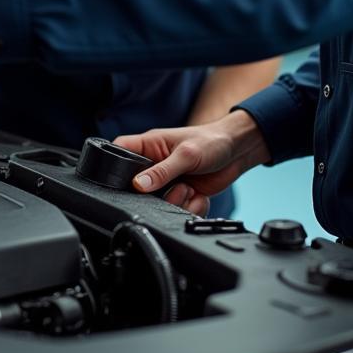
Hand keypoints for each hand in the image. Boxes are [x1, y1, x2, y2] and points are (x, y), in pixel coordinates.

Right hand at [115, 110, 270, 215]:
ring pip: (159, 205)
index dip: (115, 167)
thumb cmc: (211, 141)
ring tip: (191, 189)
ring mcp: (168, 181)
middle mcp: (155, 164)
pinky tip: (199, 195)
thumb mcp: (186, 155)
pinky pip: (178, 211)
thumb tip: (138, 185)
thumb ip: (162, 171)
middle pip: (138, 189)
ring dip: (178, 202)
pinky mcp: (182, 194)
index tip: (127, 183)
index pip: (120, 152)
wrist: (238, 151)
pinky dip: (191, 207)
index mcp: (150, 146)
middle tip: (177, 187)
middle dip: (158, 196)